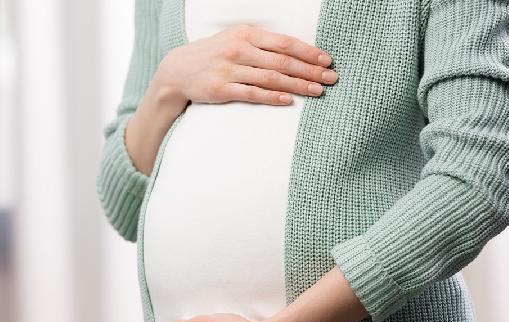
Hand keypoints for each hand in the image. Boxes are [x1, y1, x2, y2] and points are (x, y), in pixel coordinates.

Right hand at [153, 24, 338, 106]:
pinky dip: (272, 97)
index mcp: (246, 34)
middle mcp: (239, 49)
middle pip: (282, 61)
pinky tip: (288, 100)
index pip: (284, 42)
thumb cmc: (214, 55)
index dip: (308, 51)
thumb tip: (295, 52)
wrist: (177, 70)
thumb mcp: (235, 39)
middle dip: (310, 70)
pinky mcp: (222, 90)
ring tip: (317, 91)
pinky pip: (252, 94)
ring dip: (297, 85)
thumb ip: (261, 43)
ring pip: (271, 77)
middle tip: (331, 78)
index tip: (327, 60)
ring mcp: (229, 70)